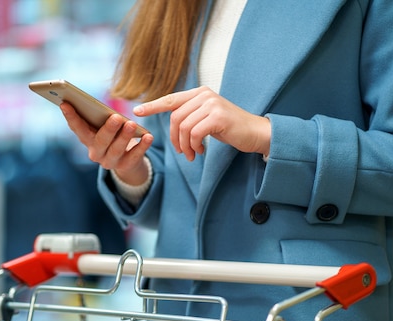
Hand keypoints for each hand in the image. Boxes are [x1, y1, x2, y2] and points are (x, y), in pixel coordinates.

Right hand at [60, 102, 152, 184]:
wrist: (127, 160)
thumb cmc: (113, 135)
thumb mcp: (104, 126)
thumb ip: (99, 117)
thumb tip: (92, 102)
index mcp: (87, 140)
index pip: (77, 128)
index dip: (71, 117)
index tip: (65, 103)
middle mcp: (95, 153)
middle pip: (100, 141)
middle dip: (108, 129)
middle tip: (116, 117)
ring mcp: (110, 162)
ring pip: (116, 149)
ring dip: (124, 137)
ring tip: (132, 124)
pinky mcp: (125, 166)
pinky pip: (134, 156)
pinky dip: (142, 146)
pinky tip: (148, 136)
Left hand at [133, 86, 270, 160]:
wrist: (255, 133)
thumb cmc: (230, 128)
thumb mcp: (207, 118)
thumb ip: (191, 115)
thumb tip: (172, 123)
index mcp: (200, 93)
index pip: (171, 99)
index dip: (153, 106)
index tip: (137, 111)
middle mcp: (205, 94)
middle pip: (175, 118)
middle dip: (174, 139)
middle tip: (183, 153)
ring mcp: (211, 104)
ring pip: (183, 127)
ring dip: (184, 146)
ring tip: (193, 154)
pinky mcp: (217, 117)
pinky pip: (194, 134)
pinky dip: (194, 146)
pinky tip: (201, 152)